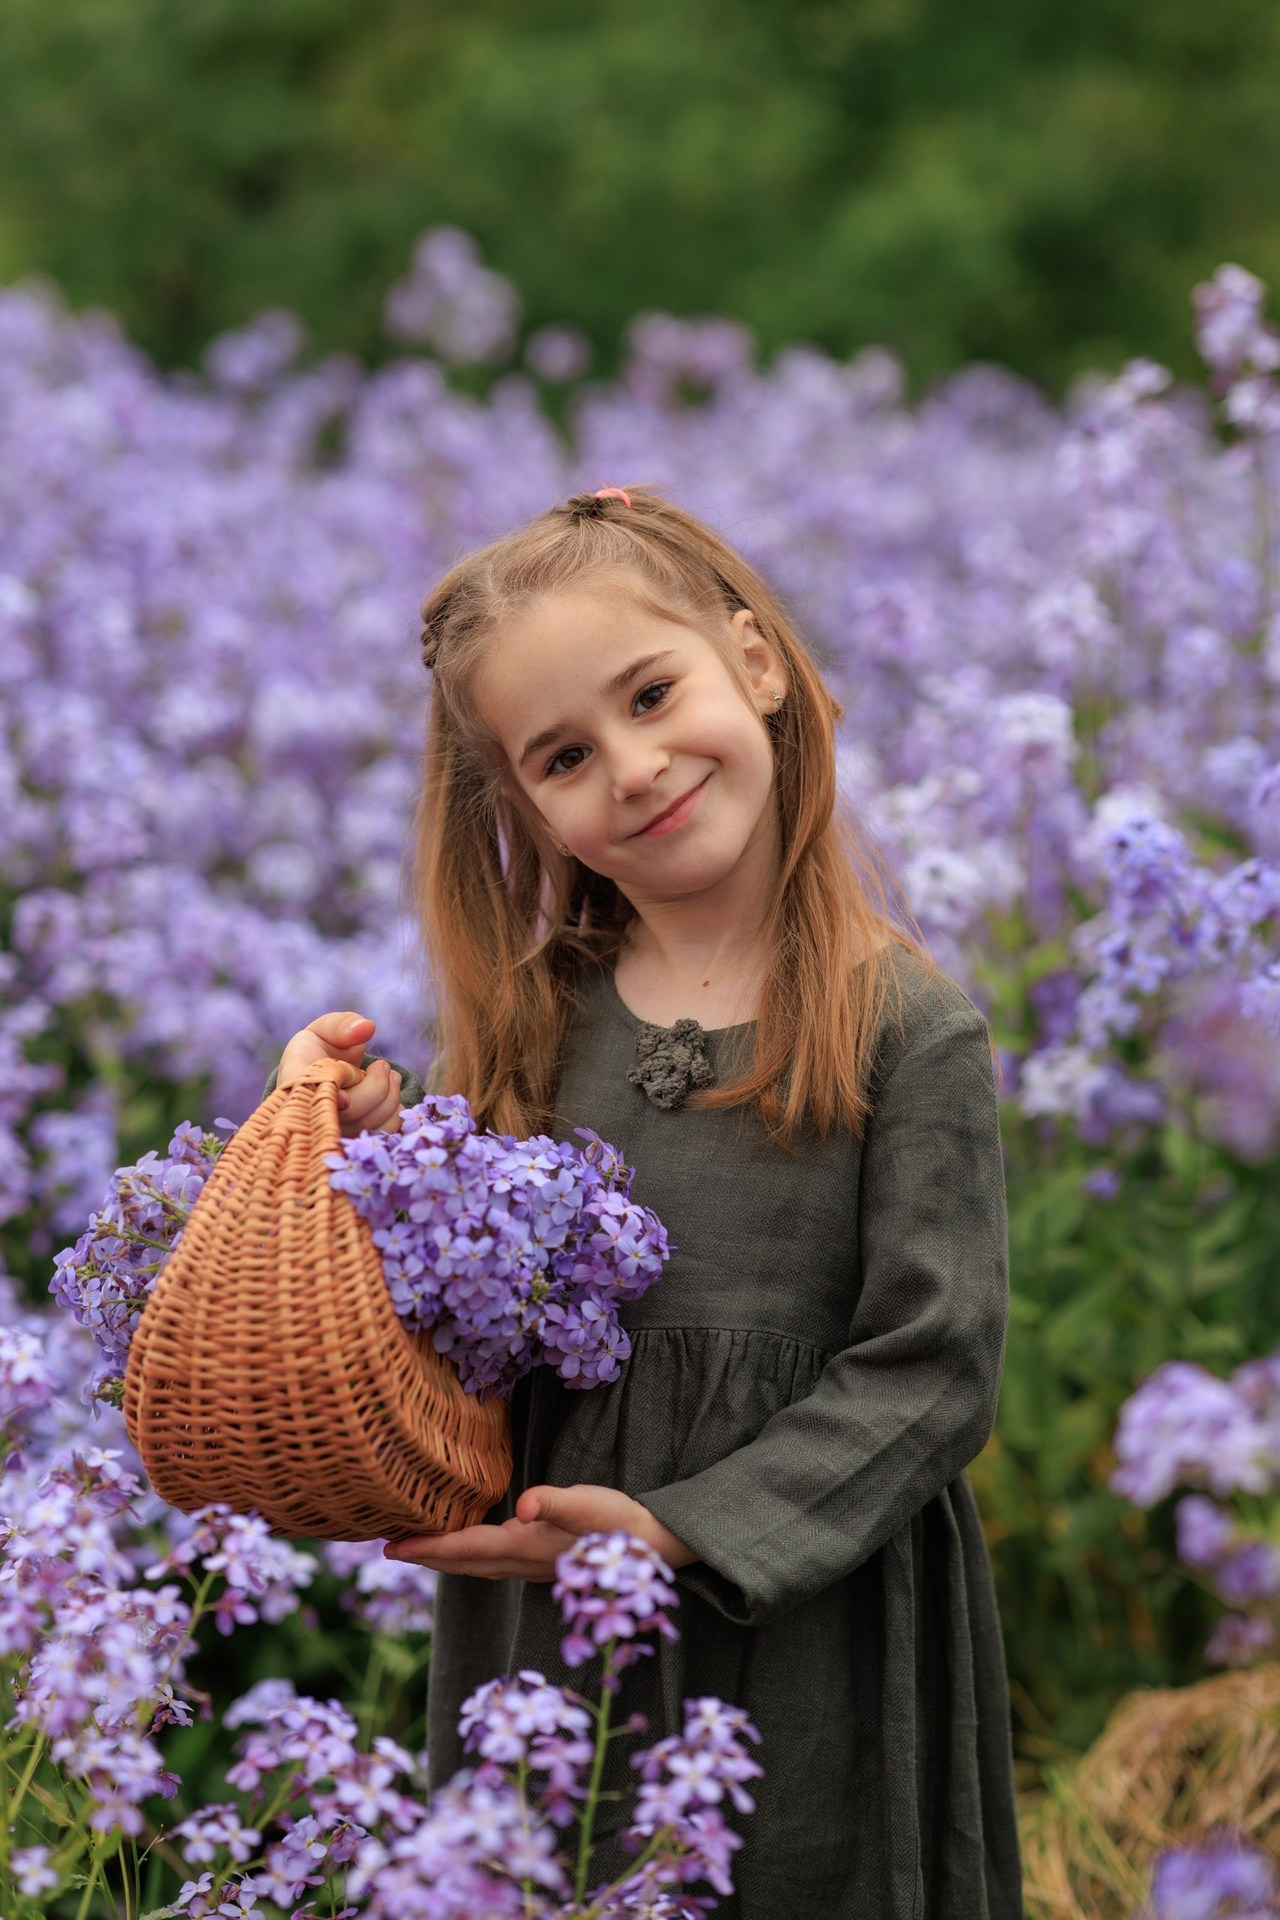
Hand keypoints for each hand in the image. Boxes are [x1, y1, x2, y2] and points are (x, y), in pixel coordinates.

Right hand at [276, 1010, 402, 1137]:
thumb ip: (341, 1026)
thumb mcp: (325, 1029)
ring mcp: (334, 1132)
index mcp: (295, 1084)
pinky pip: (383, 1135)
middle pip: (350, 1111)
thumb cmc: (321, 1048)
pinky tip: (391, 1093)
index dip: (330, 1098)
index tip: (347, 1091)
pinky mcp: (354, 1141)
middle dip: (377, 1085)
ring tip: (389, 1075)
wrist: (325, 1073)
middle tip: (381, 1066)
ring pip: (370, 1124)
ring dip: (390, 1097)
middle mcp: (312, 1115)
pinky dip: (396, 1113)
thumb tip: (366, 1027)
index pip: (307, 1099)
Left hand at [383, 1482, 697, 1581]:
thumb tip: (526, 1505)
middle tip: (389, 1548)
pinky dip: (472, 1555)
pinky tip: (473, 1546)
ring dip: (447, 1559)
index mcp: (524, 1548)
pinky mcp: (546, 1560)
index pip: (464, 1550)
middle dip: (427, 1556)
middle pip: (463, 1563)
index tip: (390, 1547)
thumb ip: (556, 1503)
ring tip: (421, 1549)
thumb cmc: (621, 1523)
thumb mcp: (588, 1506)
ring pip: (478, 1565)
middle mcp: (523, 1563)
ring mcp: (534, 1566)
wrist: (657, 1548)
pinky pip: (495, 1561)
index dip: (426, 1549)